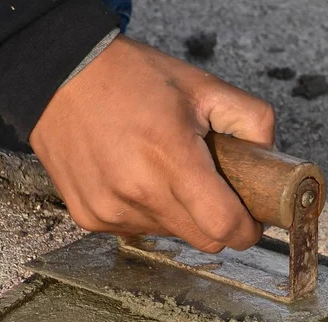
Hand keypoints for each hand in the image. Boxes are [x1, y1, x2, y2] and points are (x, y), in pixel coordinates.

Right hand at [29, 35, 274, 252]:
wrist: (59, 77)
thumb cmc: (130, 77)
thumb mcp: (201, 85)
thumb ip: (251, 119)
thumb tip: (269, 157)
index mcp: (171, 157)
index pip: (224, 226)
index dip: (247, 229)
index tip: (250, 219)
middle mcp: (137, 192)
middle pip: (201, 238)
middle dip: (216, 221)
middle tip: (211, 189)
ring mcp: (109, 209)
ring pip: (168, 234)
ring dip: (178, 214)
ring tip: (163, 172)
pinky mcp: (88, 216)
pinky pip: (134, 228)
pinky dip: (145, 211)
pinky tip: (133, 178)